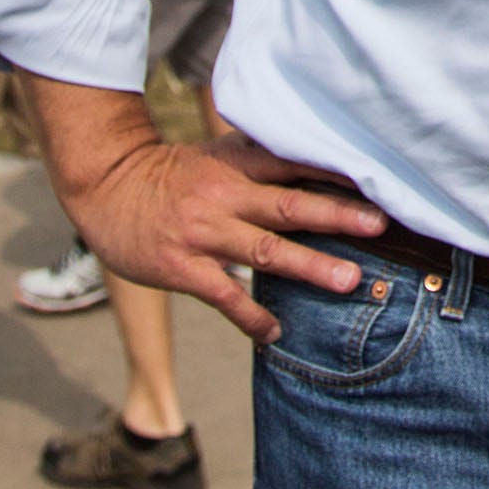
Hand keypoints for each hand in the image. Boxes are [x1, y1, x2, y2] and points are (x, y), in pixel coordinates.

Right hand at [62, 129, 388, 343]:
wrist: (107, 188)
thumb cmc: (174, 175)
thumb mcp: (217, 155)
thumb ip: (262, 160)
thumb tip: (320, 159)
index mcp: (237, 163)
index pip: (295, 163)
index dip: (336, 172)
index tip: (379, 180)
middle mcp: (225, 195)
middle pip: (289, 204)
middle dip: (337, 215)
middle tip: (380, 224)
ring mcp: (203, 233)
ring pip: (265, 250)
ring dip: (310, 265)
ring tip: (349, 280)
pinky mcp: (181, 267)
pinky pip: (224, 295)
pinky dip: (251, 316)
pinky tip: (276, 332)